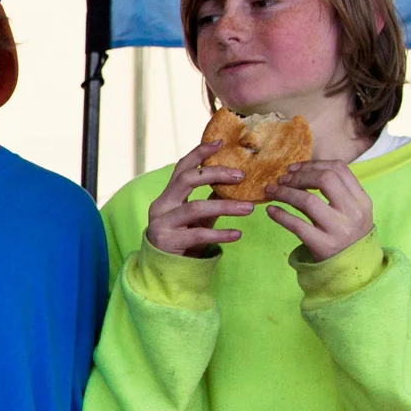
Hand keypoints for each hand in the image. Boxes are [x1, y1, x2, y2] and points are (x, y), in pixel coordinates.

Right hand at [144, 141, 256, 257]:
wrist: (166, 268)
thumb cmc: (184, 237)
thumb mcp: (198, 215)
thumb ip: (211, 197)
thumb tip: (236, 178)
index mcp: (168, 195)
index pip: (182, 167)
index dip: (199, 153)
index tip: (221, 143)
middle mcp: (161, 205)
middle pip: (186, 180)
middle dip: (215, 174)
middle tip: (242, 176)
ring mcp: (162, 223)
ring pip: (195, 207)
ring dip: (225, 206)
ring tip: (249, 208)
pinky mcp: (169, 242)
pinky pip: (199, 235)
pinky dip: (220, 233)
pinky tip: (237, 234)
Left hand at [265, 161, 373, 261]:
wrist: (354, 267)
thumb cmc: (347, 233)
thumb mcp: (352, 211)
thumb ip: (336, 192)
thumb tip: (301, 170)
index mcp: (361, 200)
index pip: (339, 169)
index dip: (313, 164)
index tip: (294, 168)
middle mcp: (353, 212)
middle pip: (324, 180)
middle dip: (299, 176)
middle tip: (282, 179)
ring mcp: (338, 229)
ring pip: (308, 201)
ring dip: (284, 193)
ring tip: (271, 191)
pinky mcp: (323, 245)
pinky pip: (297, 225)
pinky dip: (280, 215)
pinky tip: (271, 210)